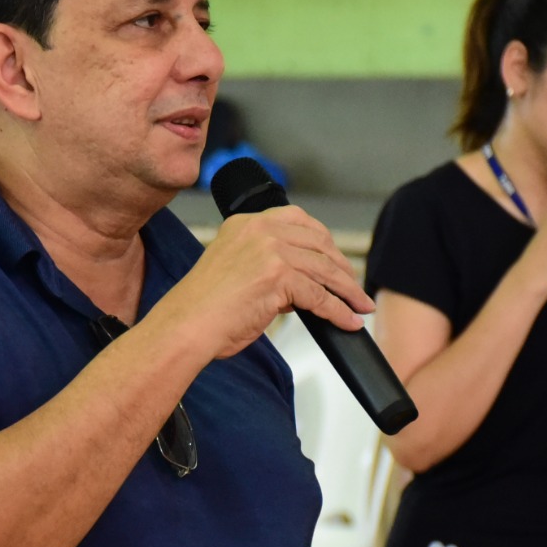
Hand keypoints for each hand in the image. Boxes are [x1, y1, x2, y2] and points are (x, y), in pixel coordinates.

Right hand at [151, 206, 373, 361]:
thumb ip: (265, 266)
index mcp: (245, 224)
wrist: (186, 326)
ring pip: (324, 269)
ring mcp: (269, 251)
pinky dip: (339, 311)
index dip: (324, 240)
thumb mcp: (234, 271)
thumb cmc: (202, 309)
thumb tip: (300, 284)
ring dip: (348, 291)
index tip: (336, 258)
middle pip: (317, 243)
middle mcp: (258, 231)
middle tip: (354, 286)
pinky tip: (348, 321)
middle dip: (341, 267)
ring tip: (360, 305)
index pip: (298, 221)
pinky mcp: (278, 276)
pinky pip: (320, 296)